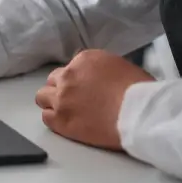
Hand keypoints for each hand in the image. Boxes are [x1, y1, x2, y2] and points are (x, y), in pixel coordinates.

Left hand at [35, 49, 153, 150]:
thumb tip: (97, 79)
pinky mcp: (61, 120)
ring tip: (66, 111)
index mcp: (84, 60)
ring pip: (43, 97)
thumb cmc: (138, 90)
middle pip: (52, 81)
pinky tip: (66, 122)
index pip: (70, 67)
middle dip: (60, 88)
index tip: (84, 87)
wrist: (137, 112)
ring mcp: (61, 98)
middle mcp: (68, 76)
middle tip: (73, 99)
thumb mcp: (119, 66)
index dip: (77, 79)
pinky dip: (54, 119)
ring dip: (52, 102)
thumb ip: (101, 70)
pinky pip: (46, 117)